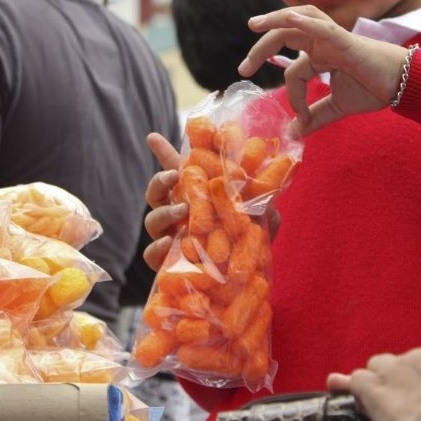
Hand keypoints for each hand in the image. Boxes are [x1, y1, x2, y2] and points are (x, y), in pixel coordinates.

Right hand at [142, 133, 282, 270]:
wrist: (240, 284)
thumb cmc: (246, 245)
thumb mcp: (260, 223)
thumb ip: (263, 210)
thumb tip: (270, 205)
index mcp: (194, 198)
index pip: (176, 171)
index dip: (163, 152)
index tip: (153, 136)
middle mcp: (177, 216)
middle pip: (156, 193)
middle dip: (160, 181)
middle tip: (174, 175)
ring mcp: (169, 239)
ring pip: (151, 221)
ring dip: (164, 212)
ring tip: (182, 210)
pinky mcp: (166, 264)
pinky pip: (151, 255)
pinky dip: (157, 248)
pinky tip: (169, 243)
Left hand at [239, 6, 408, 135]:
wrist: (402, 84)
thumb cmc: (374, 89)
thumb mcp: (337, 107)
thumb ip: (314, 117)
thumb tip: (294, 133)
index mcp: (320, 55)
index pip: (293, 72)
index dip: (292, 97)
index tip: (300, 118)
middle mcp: (322, 42)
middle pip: (284, 36)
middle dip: (260, 49)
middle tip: (243, 68)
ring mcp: (332, 38)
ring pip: (297, 19)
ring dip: (273, 20)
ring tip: (253, 26)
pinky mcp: (345, 40)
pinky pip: (322, 27)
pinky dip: (305, 20)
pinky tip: (289, 19)